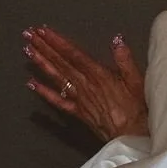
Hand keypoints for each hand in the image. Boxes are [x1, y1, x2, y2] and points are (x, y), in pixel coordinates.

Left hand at [25, 27, 148, 142]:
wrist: (131, 136)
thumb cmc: (138, 109)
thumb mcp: (138, 81)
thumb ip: (125, 60)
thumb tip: (116, 39)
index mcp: (99, 75)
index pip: (74, 54)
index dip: (58, 41)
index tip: (44, 31)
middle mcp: (85, 85)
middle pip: (61, 63)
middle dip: (44, 47)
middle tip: (28, 34)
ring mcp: (79, 99)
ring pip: (56, 78)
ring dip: (41, 63)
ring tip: (27, 51)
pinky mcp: (77, 112)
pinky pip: (58, 101)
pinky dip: (44, 92)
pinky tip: (32, 84)